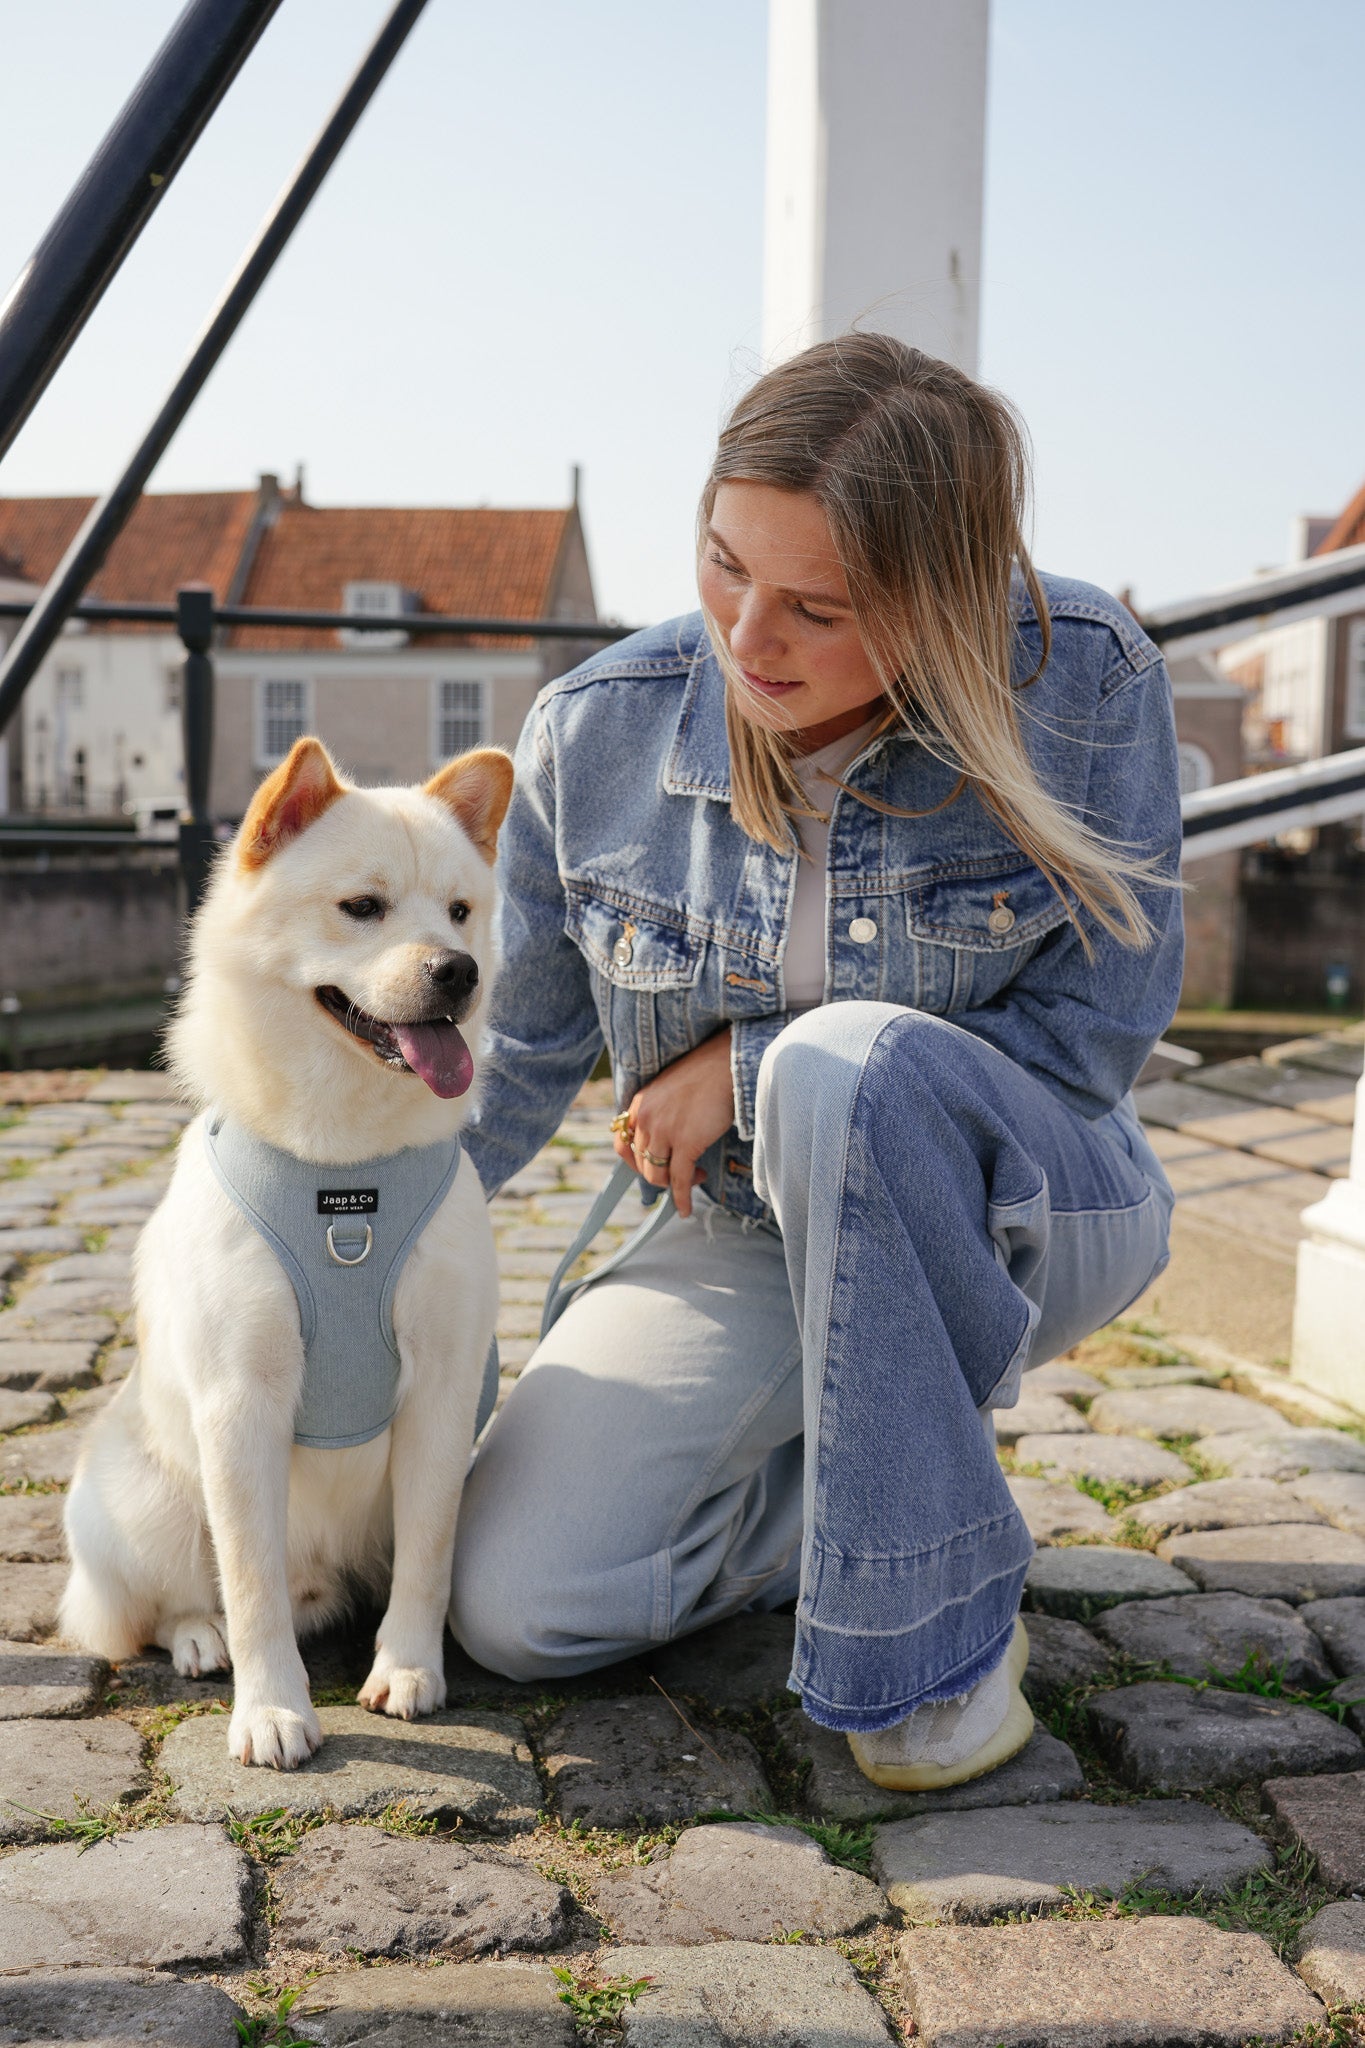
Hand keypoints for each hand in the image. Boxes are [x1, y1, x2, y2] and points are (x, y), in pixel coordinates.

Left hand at [612, 1028, 733, 1219]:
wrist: (725, 1065)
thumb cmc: (705, 1075)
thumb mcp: (668, 1089)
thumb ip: (659, 1112)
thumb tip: (664, 1141)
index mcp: (639, 1104)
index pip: (622, 1143)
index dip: (633, 1162)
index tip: (646, 1167)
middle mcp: (646, 1119)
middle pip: (641, 1163)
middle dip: (658, 1173)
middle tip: (678, 1173)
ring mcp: (664, 1132)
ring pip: (656, 1175)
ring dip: (672, 1185)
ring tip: (692, 1178)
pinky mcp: (686, 1143)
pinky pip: (679, 1180)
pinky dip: (681, 1198)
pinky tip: (685, 1208)